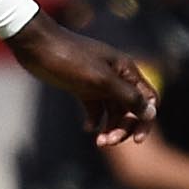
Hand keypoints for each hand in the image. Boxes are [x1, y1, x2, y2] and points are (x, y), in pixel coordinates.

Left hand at [7, 18, 154, 143]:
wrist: (37, 46)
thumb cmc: (70, 59)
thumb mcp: (101, 80)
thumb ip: (128, 96)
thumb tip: (152, 112)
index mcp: (127, 71)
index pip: (149, 100)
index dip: (146, 121)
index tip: (136, 140)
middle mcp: (117, 77)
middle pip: (131, 110)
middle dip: (123, 128)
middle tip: (107, 142)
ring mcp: (99, 83)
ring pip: (113, 112)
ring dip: (110, 128)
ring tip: (99, 142)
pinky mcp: (83, 88)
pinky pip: (96, 109)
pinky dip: (94, 120)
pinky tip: (87, 128)